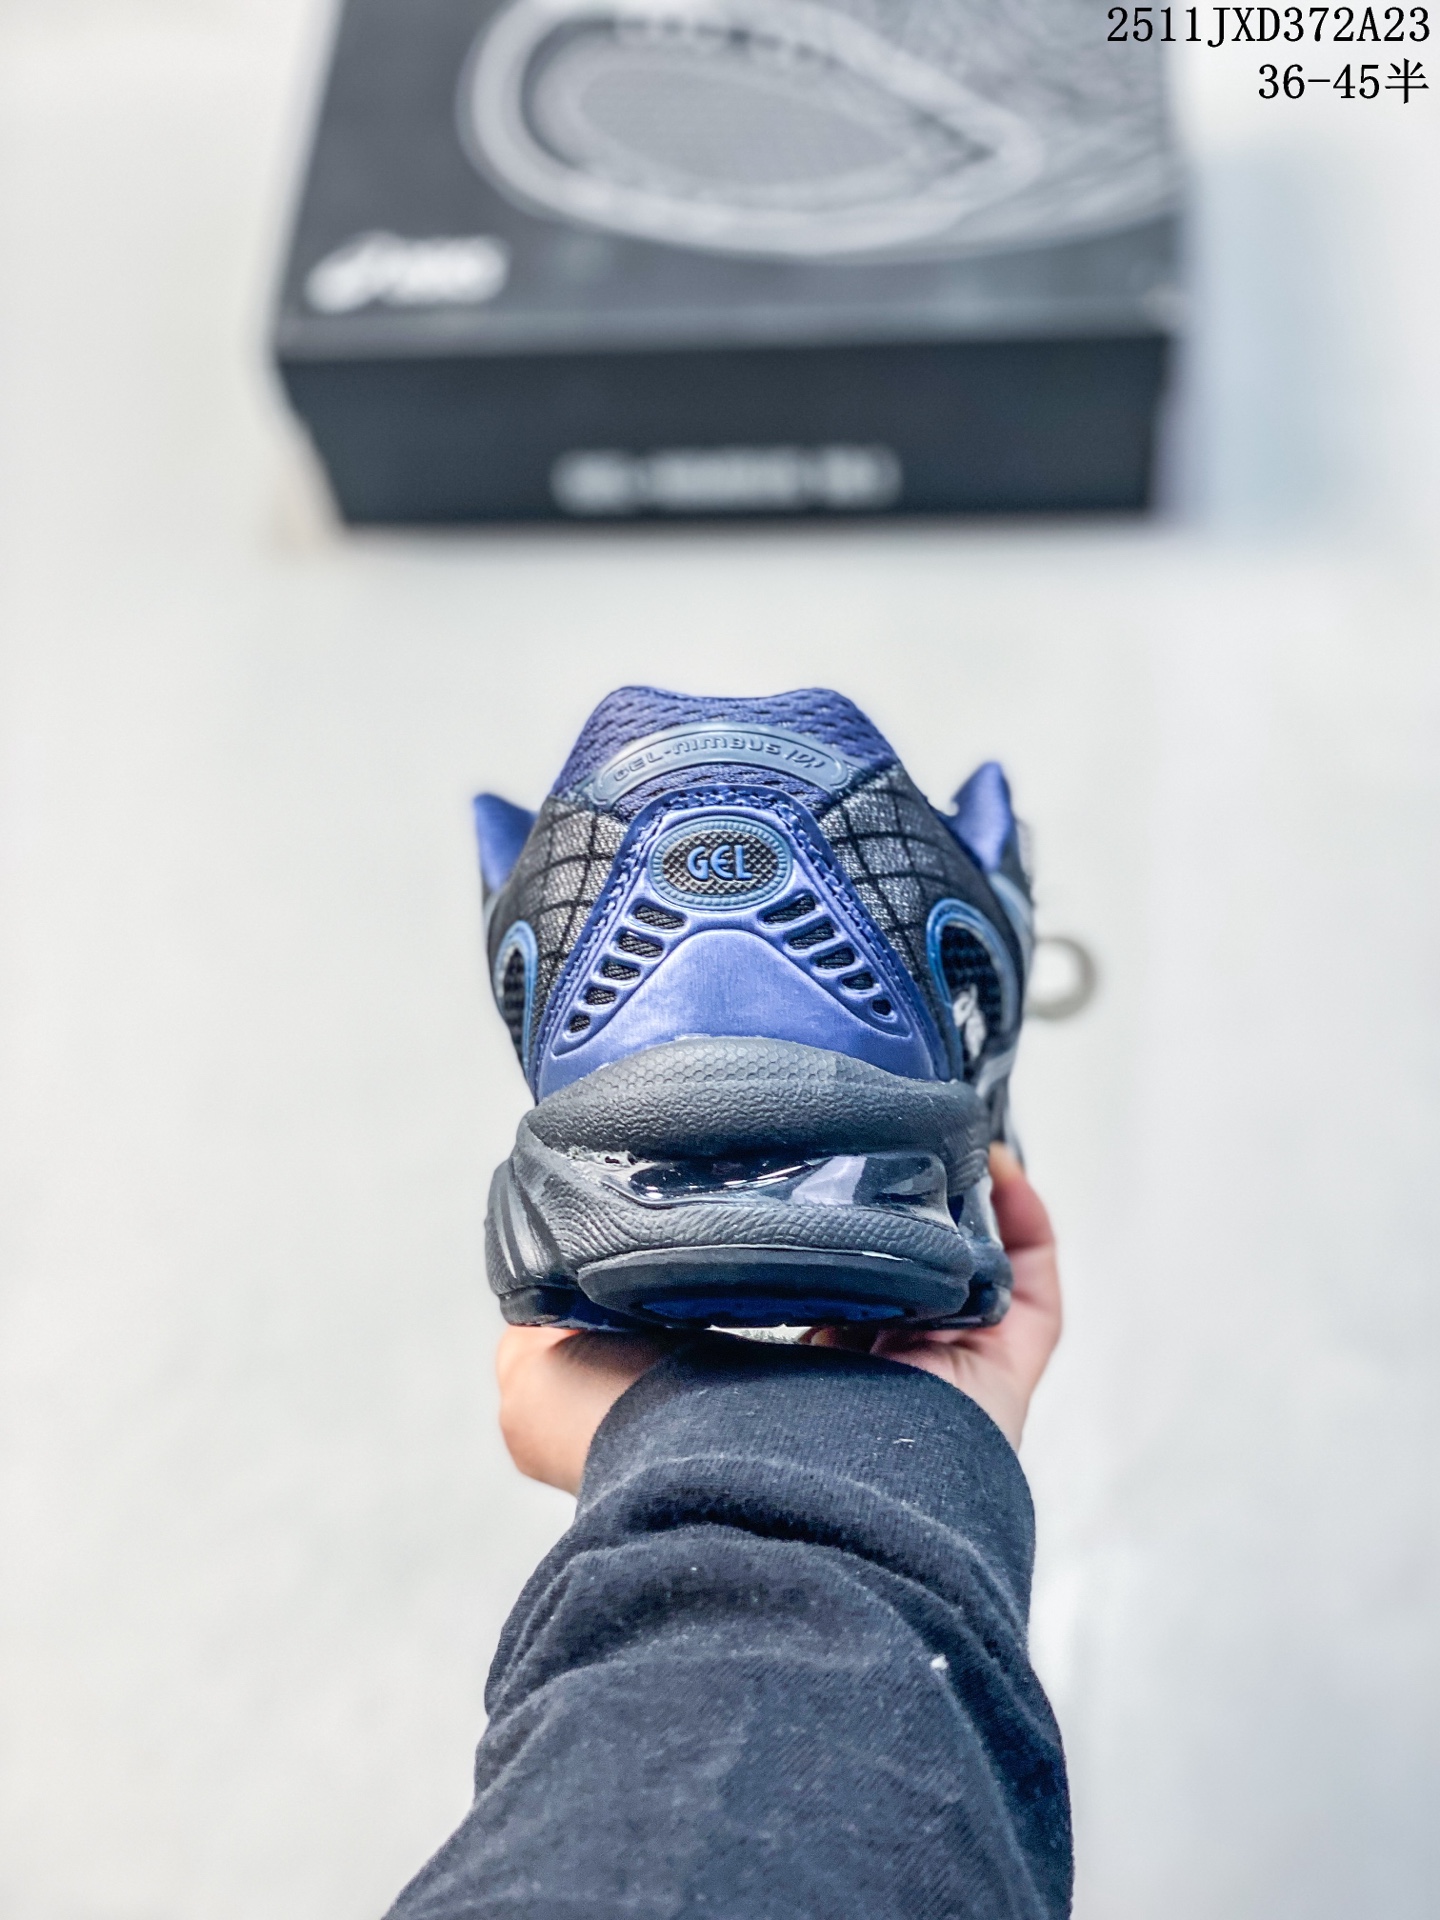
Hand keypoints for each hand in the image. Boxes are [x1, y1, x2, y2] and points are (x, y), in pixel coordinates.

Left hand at [494, 1146, 1061, 1491]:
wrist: (743, 1499)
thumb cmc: (646, 1449)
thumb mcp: (542, 1379)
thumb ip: (545, 1316)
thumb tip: (549, 1261)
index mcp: (753, 1381)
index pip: (779, 1290)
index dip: (786, 1219)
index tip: (783, 1147)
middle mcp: (845, 1382)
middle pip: (880, 1273)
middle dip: (882, 1197)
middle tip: (872, 1123)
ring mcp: (924, 1379)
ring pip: (957, 1272)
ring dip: (954, 1195)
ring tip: (934, 1123)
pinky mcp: (990, 1378)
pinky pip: (1028, 1292)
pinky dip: (1021, 1223)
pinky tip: (991, 1160)